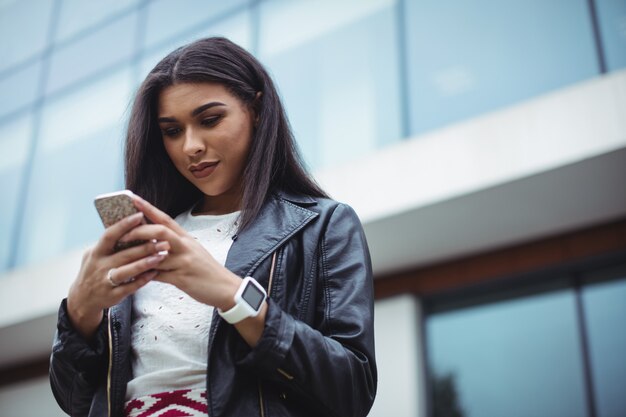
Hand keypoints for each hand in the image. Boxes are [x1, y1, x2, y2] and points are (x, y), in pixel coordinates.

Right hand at [67, 212, 169, 339]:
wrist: (83, 299)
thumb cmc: (93, 271)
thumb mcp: (94, 255)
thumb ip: (109, 243)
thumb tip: (128, 225)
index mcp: (96, 253)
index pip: (110, 235)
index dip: (124, 225)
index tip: (140, 215)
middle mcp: (100, 266)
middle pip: (125, 254)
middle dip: (145, 246)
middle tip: (163, 240)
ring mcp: (106, 281)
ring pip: (129, 271)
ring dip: (146, 263)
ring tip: (162, 255)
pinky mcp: (113, 295)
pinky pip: (131, 286)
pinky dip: (144, 279)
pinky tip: (155, 272)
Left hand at [121, 196, 241, 310]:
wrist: (225, 288)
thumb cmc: (207, 270)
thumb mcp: (192, 252)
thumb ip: (173, 246)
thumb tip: (152, 242)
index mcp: (186, 238)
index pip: (165, 218)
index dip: (148, 208)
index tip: (132, 199)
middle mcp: (185, 246)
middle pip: (161, 231)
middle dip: (139, 231)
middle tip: (122, 235)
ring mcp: (184, 261)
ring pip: (156, 254)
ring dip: (138, 255)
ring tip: (121, 256)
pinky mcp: (182, 278)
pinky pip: (159, 275)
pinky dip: (145, 275)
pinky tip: (134, 276)